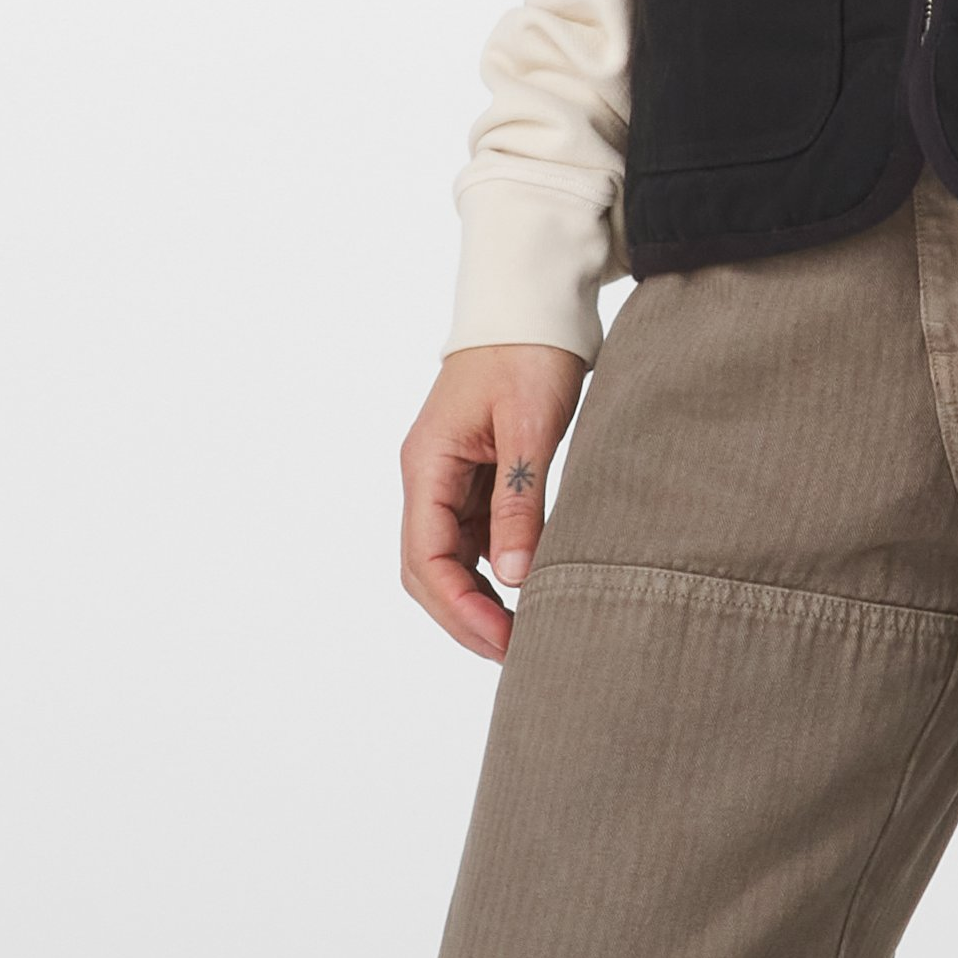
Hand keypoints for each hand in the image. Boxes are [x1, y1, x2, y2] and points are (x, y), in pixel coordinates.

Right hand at [400, 341, 592, 662]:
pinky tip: (526, 591)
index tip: (504, 639)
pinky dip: (492, 571)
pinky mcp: (474, 476)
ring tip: (523, 635)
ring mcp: (448, 478)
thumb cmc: (529, 353)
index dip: (460, 607)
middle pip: (426, 569)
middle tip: (515, 653)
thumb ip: (521, 504)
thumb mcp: (530, 429)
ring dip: (476, 599)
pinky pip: (471, 537)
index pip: (425, 557)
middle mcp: (428, 476)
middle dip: (464, 616)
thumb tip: (516, 579)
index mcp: (427, 464)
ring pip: (447, 558)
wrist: (532, 303)